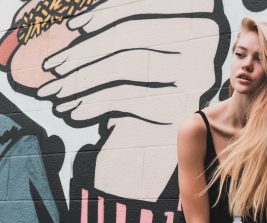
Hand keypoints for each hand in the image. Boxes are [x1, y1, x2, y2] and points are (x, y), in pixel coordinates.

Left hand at [36, 0, 218, 124]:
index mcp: (200, 29)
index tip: (74, 27)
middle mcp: (201, 53)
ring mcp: (190, 84)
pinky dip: (95, 105)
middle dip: (84, 56)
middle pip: (129, 45)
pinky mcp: (174, 115)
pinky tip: (75, 110)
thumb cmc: (163, 101)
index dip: (105, 19)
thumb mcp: (153, 63)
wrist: (186, 148)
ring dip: (83, 82)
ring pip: (123, 70)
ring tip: (58, 93)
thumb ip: (129, 43)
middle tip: (54, 69)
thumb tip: (82, 27)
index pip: (142, 19)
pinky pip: (125, 102)